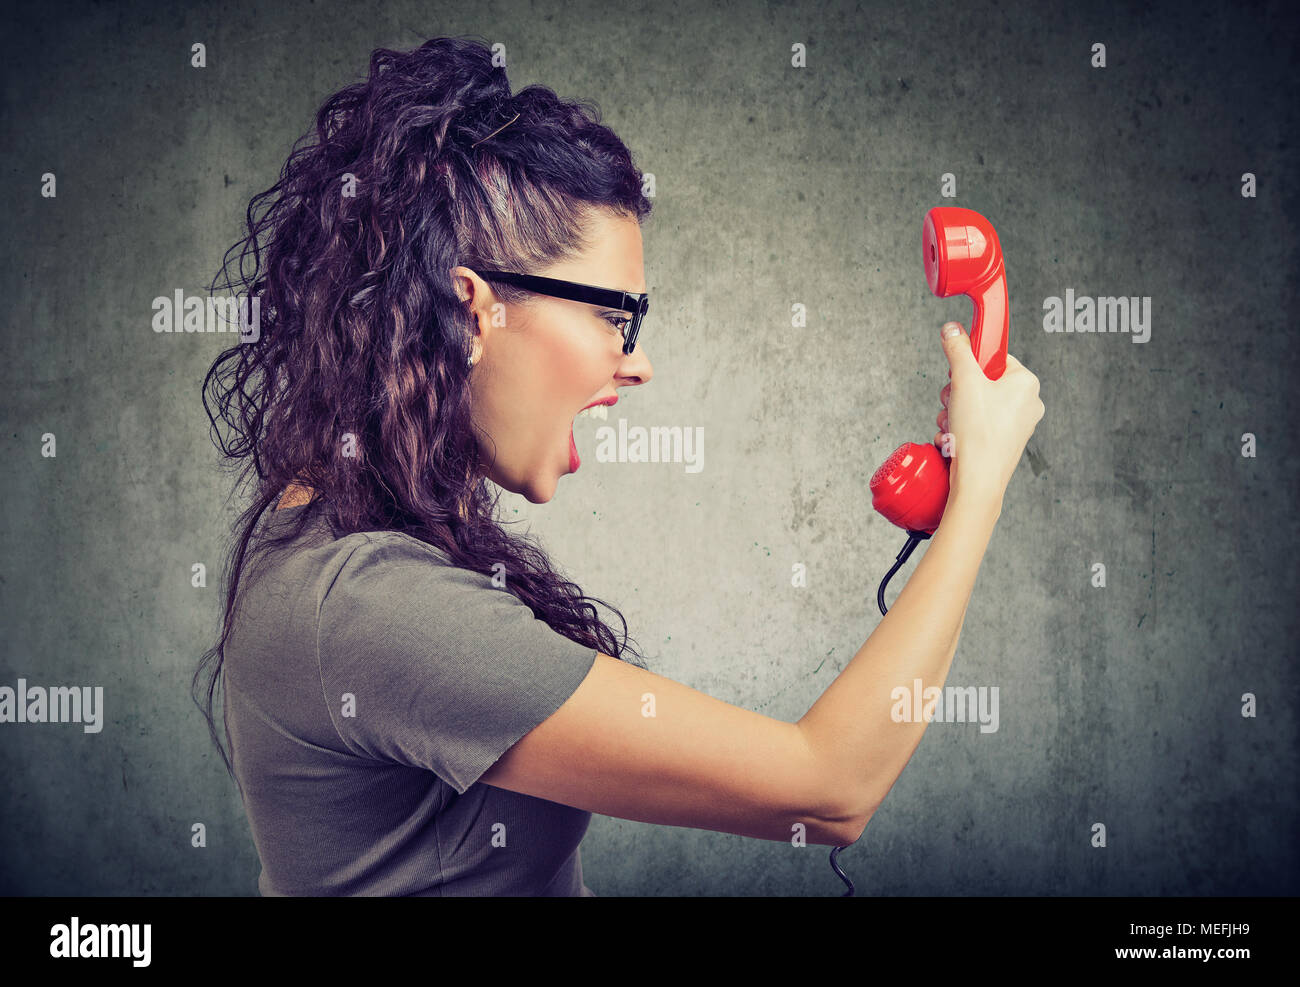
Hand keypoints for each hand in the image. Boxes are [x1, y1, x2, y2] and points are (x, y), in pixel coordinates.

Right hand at [931, 321, 1043, 507]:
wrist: (978, 483)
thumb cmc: (979, 434)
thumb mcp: (963, 381)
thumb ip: (958, 350)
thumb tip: (952, 329)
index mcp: (1027, 382)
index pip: (995, 357)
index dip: (970, 364)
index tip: (959, 374)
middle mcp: (1028, 403)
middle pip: (981, 382)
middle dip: (957, 393)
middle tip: (953, 404)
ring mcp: (1017, 425)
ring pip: (975, 405)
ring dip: (954, 412)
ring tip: (952, 426)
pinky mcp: (1004, 443)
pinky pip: (977, 425)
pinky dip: (959, 429)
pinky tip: (953, 439)